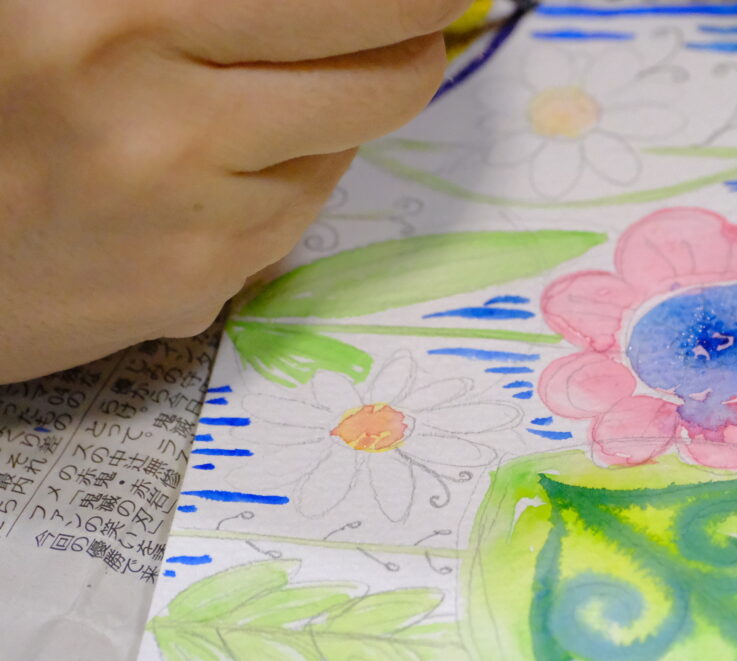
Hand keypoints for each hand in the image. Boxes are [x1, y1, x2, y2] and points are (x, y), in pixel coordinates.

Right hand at [0, 0, 467, 383]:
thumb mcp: (67, 1)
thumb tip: (316, 6)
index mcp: (120, 15)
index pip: (352, 1)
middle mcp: (166, 124)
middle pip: (386, 81)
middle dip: (408, 44)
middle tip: (404, 25)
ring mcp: (189, 224)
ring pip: (342, 153)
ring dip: (328, 115)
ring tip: (252, 92)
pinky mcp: (192, 294)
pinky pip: (291, 218)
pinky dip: (279, 180)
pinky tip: (210, 161)